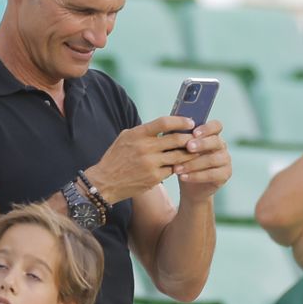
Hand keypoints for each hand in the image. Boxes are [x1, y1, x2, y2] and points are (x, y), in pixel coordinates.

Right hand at [83, 115, 199, 204]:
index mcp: (137, 134)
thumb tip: (165, 125)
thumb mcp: (125, 138)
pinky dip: (178, 166)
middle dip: (190, 138)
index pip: (164, 122)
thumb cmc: (115, 158)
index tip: (190, 121)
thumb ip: (144, 131)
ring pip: (179, 156)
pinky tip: (182, 165)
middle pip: (176, 139)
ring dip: (189, 153)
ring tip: (194, 151)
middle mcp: (145, 148)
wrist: (105, 182)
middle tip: (196, 138)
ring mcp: (150, 164)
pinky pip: (172, 169)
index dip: (180, 121)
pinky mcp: (154, 178)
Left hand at [172, 120, 230, 201]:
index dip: (207, 128)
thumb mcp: (180, 149)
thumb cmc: (183, 161)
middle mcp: (221, 146)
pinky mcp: (225, 174)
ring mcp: (225, 160)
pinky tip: (183, 177)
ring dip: (193, 163)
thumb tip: (170, 130)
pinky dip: (196, 176)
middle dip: (201, 144)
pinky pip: (212, 174)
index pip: (216, 125)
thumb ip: (180, 139)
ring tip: (177, 168)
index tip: (194, 132)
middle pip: (216, 141)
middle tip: (188, 147)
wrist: (189, 185)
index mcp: (212, 135)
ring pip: (212, 159)